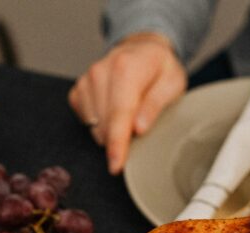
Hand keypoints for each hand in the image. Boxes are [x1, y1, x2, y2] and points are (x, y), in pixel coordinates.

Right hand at [69, 32, 185, 174]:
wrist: (141, 51)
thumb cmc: (159, 69)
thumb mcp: (172, 83)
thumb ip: (155, 105)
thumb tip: (138, 128)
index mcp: (125, 68)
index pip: (118, 114)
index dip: (117, 144)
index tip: (116, 165)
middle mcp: (100, 72)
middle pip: (104, 124)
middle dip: (120, 138)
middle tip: (140, 126)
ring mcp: (86, 81)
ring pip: (94, 127)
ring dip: (111, 132)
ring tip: (129, 114)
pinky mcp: (78, 91)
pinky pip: (86, 122)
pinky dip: (101, 125)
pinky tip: (114, 113)